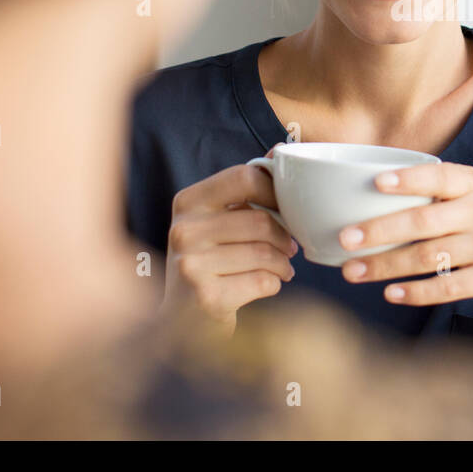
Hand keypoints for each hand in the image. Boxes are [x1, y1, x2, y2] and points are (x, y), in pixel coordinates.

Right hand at [163, 158, 297, 330]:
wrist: (182, 322)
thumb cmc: (209, 262)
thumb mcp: (217, 220)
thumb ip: (245, 188)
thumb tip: (280, 149)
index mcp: (187, 202)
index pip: (243, 177)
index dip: (275, 190)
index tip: (287, 208)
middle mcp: (183, 230)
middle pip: (259, 220)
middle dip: (284, 236)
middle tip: (290, 246)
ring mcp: (191, 265)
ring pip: (264, 253)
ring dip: (283, 263)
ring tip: (283, 267)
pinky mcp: (206, 297)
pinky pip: (262, 281)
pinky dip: (274, 283)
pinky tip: (269, 284)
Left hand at [337, 162, 472, 306]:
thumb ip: (441, 189)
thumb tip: (373, 189)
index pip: (439, 177)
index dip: (409, 179)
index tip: (376, 182)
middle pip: (424, 223)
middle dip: (380, 231)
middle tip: (344, 239)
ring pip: (429, 258)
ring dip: (386, 266)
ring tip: (353, 272)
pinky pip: (449, 287)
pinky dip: (417, 291)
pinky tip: (391, 293)